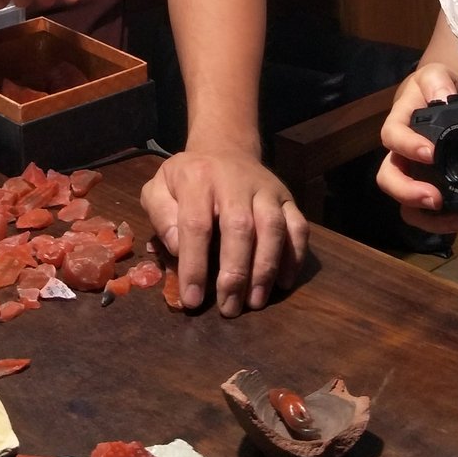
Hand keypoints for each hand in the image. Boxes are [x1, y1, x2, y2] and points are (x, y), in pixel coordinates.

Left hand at [141, 149, 308, 316]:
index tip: (192, 299)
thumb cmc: (188, 179)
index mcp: (197, 178)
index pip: (196, 225)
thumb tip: (177, 247)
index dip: (195, 265)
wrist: (224, 149)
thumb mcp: (159, 187)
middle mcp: (234, 181)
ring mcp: (265, 189)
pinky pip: (298, 226)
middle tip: (229, 307)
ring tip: (255, 301)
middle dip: (235, 272)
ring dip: (266, 268)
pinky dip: (295, 256)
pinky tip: (284, 282)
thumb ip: (161, 214)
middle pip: (240, 227)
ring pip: (273, 227)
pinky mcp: (287, 197)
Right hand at [376, 63, 457, 234]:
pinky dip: (446, 221)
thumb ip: (436, 82)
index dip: (407, 147)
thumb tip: (443, 97)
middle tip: (434, 198)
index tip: (431, 154)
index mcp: (399, 125)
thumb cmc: (433, 86)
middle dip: (408, 193)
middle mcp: (401, 154)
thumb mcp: (433, 74)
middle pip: (389, 178)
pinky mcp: (431, 186)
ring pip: (406, 203)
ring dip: (429, 217)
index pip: (392, 136)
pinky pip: (429, 212)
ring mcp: (414, 173)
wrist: (444, 95)